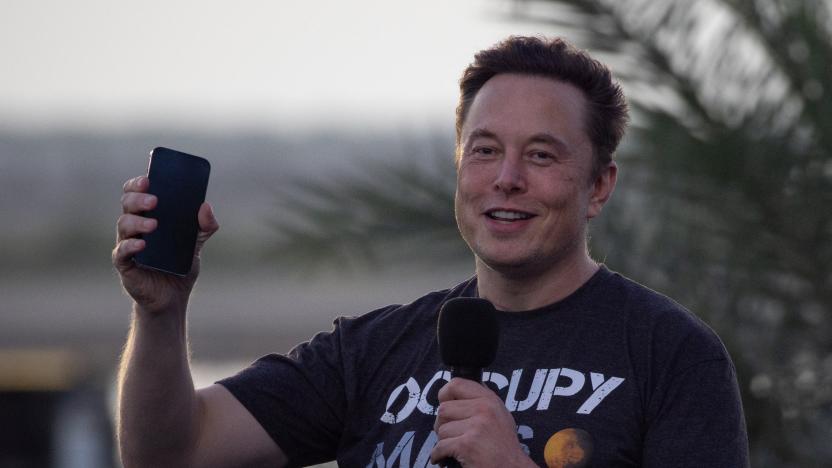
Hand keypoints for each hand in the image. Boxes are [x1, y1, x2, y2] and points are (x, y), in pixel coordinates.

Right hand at [112, 175, 218, 314]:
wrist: (173, 297)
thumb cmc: (180, 265)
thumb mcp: (197, 243)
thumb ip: (205, 226)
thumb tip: (206, 206)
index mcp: (148, 216)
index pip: (135, 194)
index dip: (137, 184)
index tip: (148, 179)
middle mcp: (135, 227)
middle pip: (127, 205)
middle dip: (138, 199)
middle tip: (154, 200)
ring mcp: (127, 244)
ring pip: (123, 225)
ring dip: (137, 221)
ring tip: (154, 224)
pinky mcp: (125, 264)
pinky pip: (122, 251)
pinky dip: (130, 245)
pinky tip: (142, 244)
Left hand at [431, 378, 535, 466]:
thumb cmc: (504, 447)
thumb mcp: (500, 415)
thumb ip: (482, 401)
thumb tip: (458, 389)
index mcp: (489, 399)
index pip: (456, 384)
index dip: (445, 395)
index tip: (444, 404)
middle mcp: (483, 409)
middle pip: (444, 410)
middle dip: (442, 424)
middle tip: (450, 435)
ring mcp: (476, 427)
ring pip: (441, 429)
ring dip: (443, 442)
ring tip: (455, 448)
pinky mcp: (467, 445)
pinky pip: (440, 447)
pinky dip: (438, 455)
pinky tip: (444, 458)